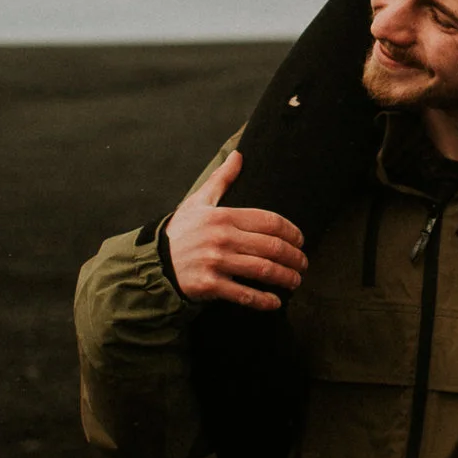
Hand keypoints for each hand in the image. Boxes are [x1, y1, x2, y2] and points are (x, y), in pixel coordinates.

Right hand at [162, 148, 306, 311]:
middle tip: (303, 264)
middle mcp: (222, 238)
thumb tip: (238, 155)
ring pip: (263, 270)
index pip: (269, 221)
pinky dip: (264, 300)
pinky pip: (244, 294)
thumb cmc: (180, 231)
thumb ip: (221, 179)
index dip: (291, 232)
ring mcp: (216, 262)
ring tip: (295, 281)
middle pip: (272, 247)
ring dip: (286, 277)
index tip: (301, 241)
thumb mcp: (198, 202)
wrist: (154, 262)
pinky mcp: (210, 285)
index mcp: (223, 216)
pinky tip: (275, 302)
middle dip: (294, 257)